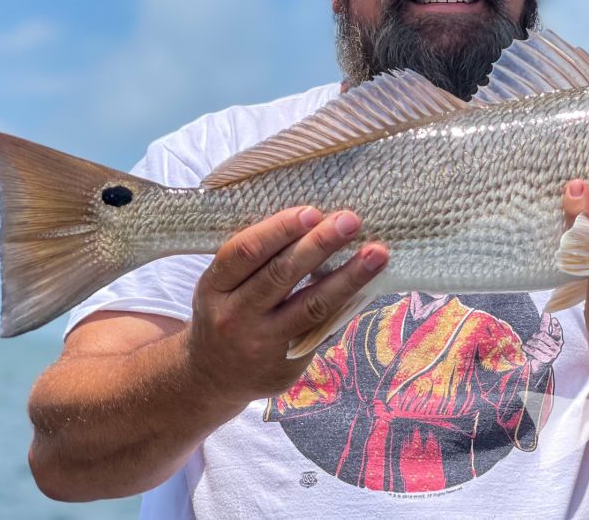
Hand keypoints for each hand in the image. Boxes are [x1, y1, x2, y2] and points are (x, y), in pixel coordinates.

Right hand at [186, 207, 387, 406]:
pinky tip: (369, 286)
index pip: (245, 251)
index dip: (279, 230)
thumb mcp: (224, 285)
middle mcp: (234, 315)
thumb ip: (257, 258)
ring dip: (348, 277)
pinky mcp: (286, 363)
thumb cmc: (228, 312)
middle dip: (319, 244)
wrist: (212, 377)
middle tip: (350, 221)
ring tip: (376, 254)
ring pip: (310, 305)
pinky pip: (322, 328)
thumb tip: (314, 219)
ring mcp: (262, 342)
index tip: (312, 212)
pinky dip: (346, 304)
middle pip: (280, 274)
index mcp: (215, 285)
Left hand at [523, 313, 563, 366]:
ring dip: (529, 342)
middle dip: (535, 335)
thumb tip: (546, 311)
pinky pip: (534, 350)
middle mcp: (557, 347)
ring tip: (527, 343)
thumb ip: (546, 325)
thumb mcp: (544, 337)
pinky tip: (525, 347)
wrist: (540, 367)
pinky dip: (528, 348)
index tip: (553, 318)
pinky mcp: (546, 359)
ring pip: (537, 342)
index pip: (558, 330)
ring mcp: (552, 354)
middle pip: (542, 335)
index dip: (556, 324)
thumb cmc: (542, 349)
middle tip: (532, 337)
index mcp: (559, 340)